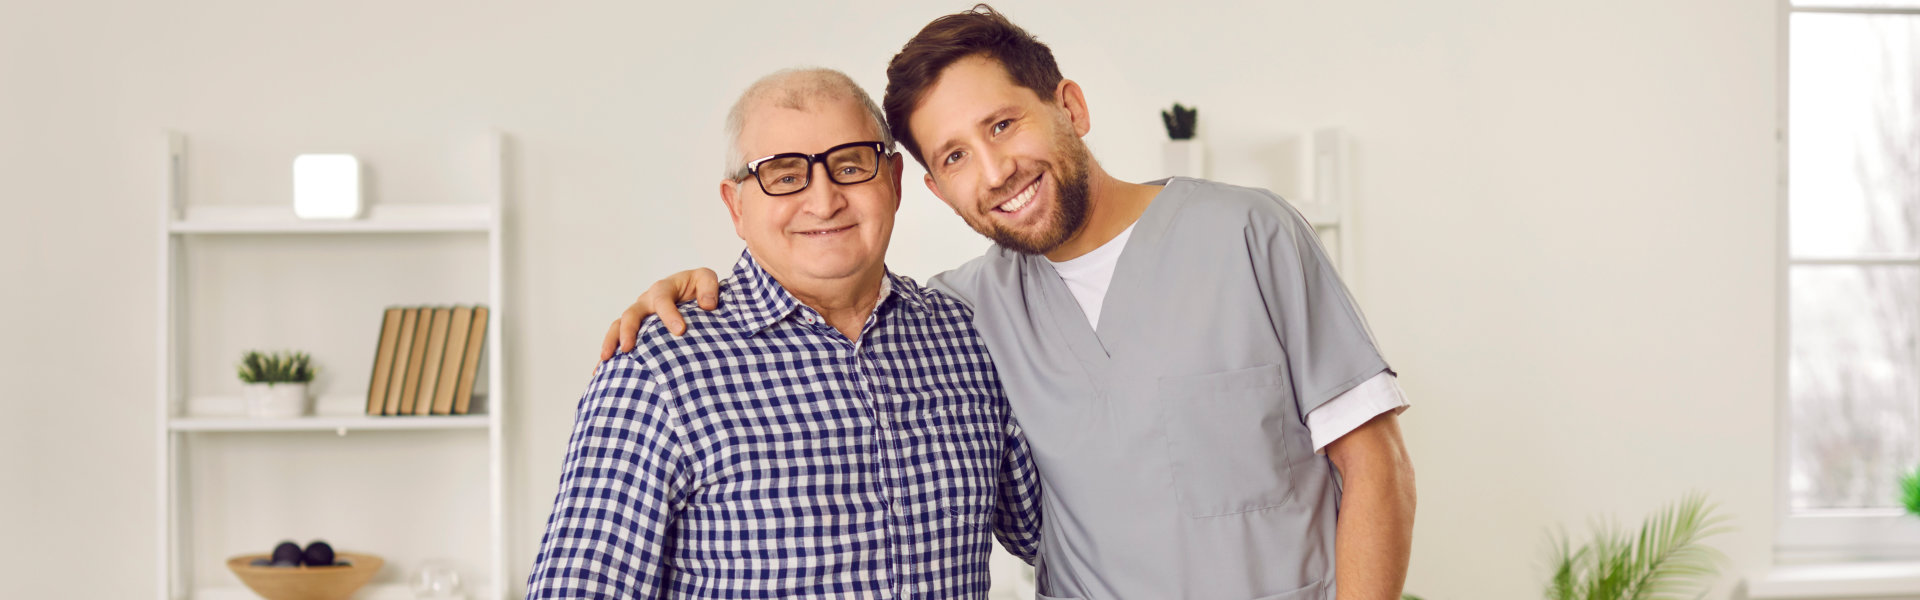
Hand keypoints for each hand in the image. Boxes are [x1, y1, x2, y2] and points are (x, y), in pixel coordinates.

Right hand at [598, 268, 721, 361]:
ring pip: (618, 326)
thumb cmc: (698, 288)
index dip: (669, 314)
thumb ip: (709, 287)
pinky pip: (616, 340)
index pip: (662, 299)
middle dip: (628, 330)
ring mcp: (638, 317)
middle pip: (631, 313)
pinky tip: (600, 372)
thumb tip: (707, 306)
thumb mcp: (706, 279)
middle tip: (629, 348)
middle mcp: (645, 302)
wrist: (692, 296)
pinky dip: (608, 354)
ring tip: (607, 358)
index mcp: (663, 289)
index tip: (680, 331)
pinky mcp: (634, 330)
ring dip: (611, 341)